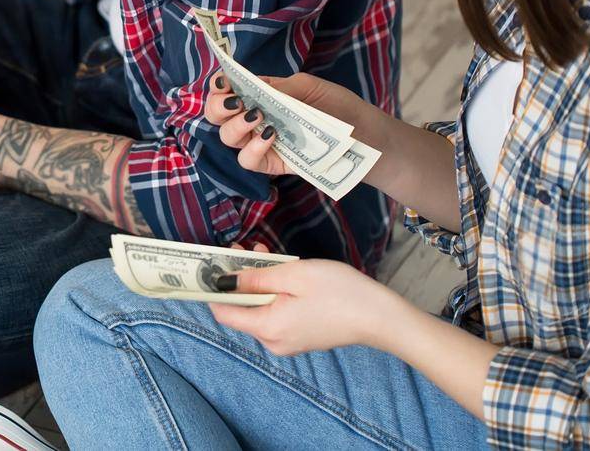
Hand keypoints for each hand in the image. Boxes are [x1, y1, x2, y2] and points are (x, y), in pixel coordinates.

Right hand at [202, 72, 368, 175]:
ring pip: (229, 139)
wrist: (368, 138)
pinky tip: (270, 137)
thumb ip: (279, 88)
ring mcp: (264, 143)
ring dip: (235, 126)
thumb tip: (252, 86)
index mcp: (264, 96)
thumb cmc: (341, 108)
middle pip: (218, 116)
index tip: (222, 82)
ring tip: (256, 118)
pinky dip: (253, 148)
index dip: (218, 85)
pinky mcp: (274, 165)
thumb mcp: (311, 88)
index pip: (229, 89)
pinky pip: (249, 161)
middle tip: (235, 103)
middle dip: (218, 107)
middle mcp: (258, 119)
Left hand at [207, 256, 408, 354]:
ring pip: (259, 309)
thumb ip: (255, 278)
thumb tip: (223, 280)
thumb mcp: (293, 275)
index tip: (209, 263)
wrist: (381, 317)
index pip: (222, 312)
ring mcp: (288, 342)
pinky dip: (273, 293)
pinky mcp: (301, 337)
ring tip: (263, 252)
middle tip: (241, 247)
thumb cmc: (339, 292)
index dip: (212, 287)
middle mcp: (273, 341)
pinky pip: (276, 314)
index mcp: (267, 327)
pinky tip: (281, 271)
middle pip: (241, 309)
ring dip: (257, 282)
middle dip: (238, 278)